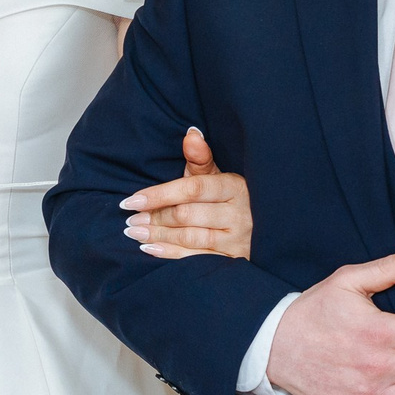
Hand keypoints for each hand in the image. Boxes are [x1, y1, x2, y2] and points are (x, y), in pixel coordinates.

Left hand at [119, 128, 250, 259]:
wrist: (263, 230)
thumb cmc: (231, 199)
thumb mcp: (218, 177)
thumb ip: (201, 158)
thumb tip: (190, 134)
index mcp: (235, 187)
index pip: (192, 189)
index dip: (160, 194)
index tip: (132, 200)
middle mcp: (239, 214)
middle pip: (187, 215)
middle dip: (155, 216)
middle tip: (131, 219)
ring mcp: (237, 240)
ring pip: (190, 237)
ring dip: (158, 235)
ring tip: (135, 233)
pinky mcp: (233, 260)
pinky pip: (195, 258)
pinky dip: (170, 254)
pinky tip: (149, 249)